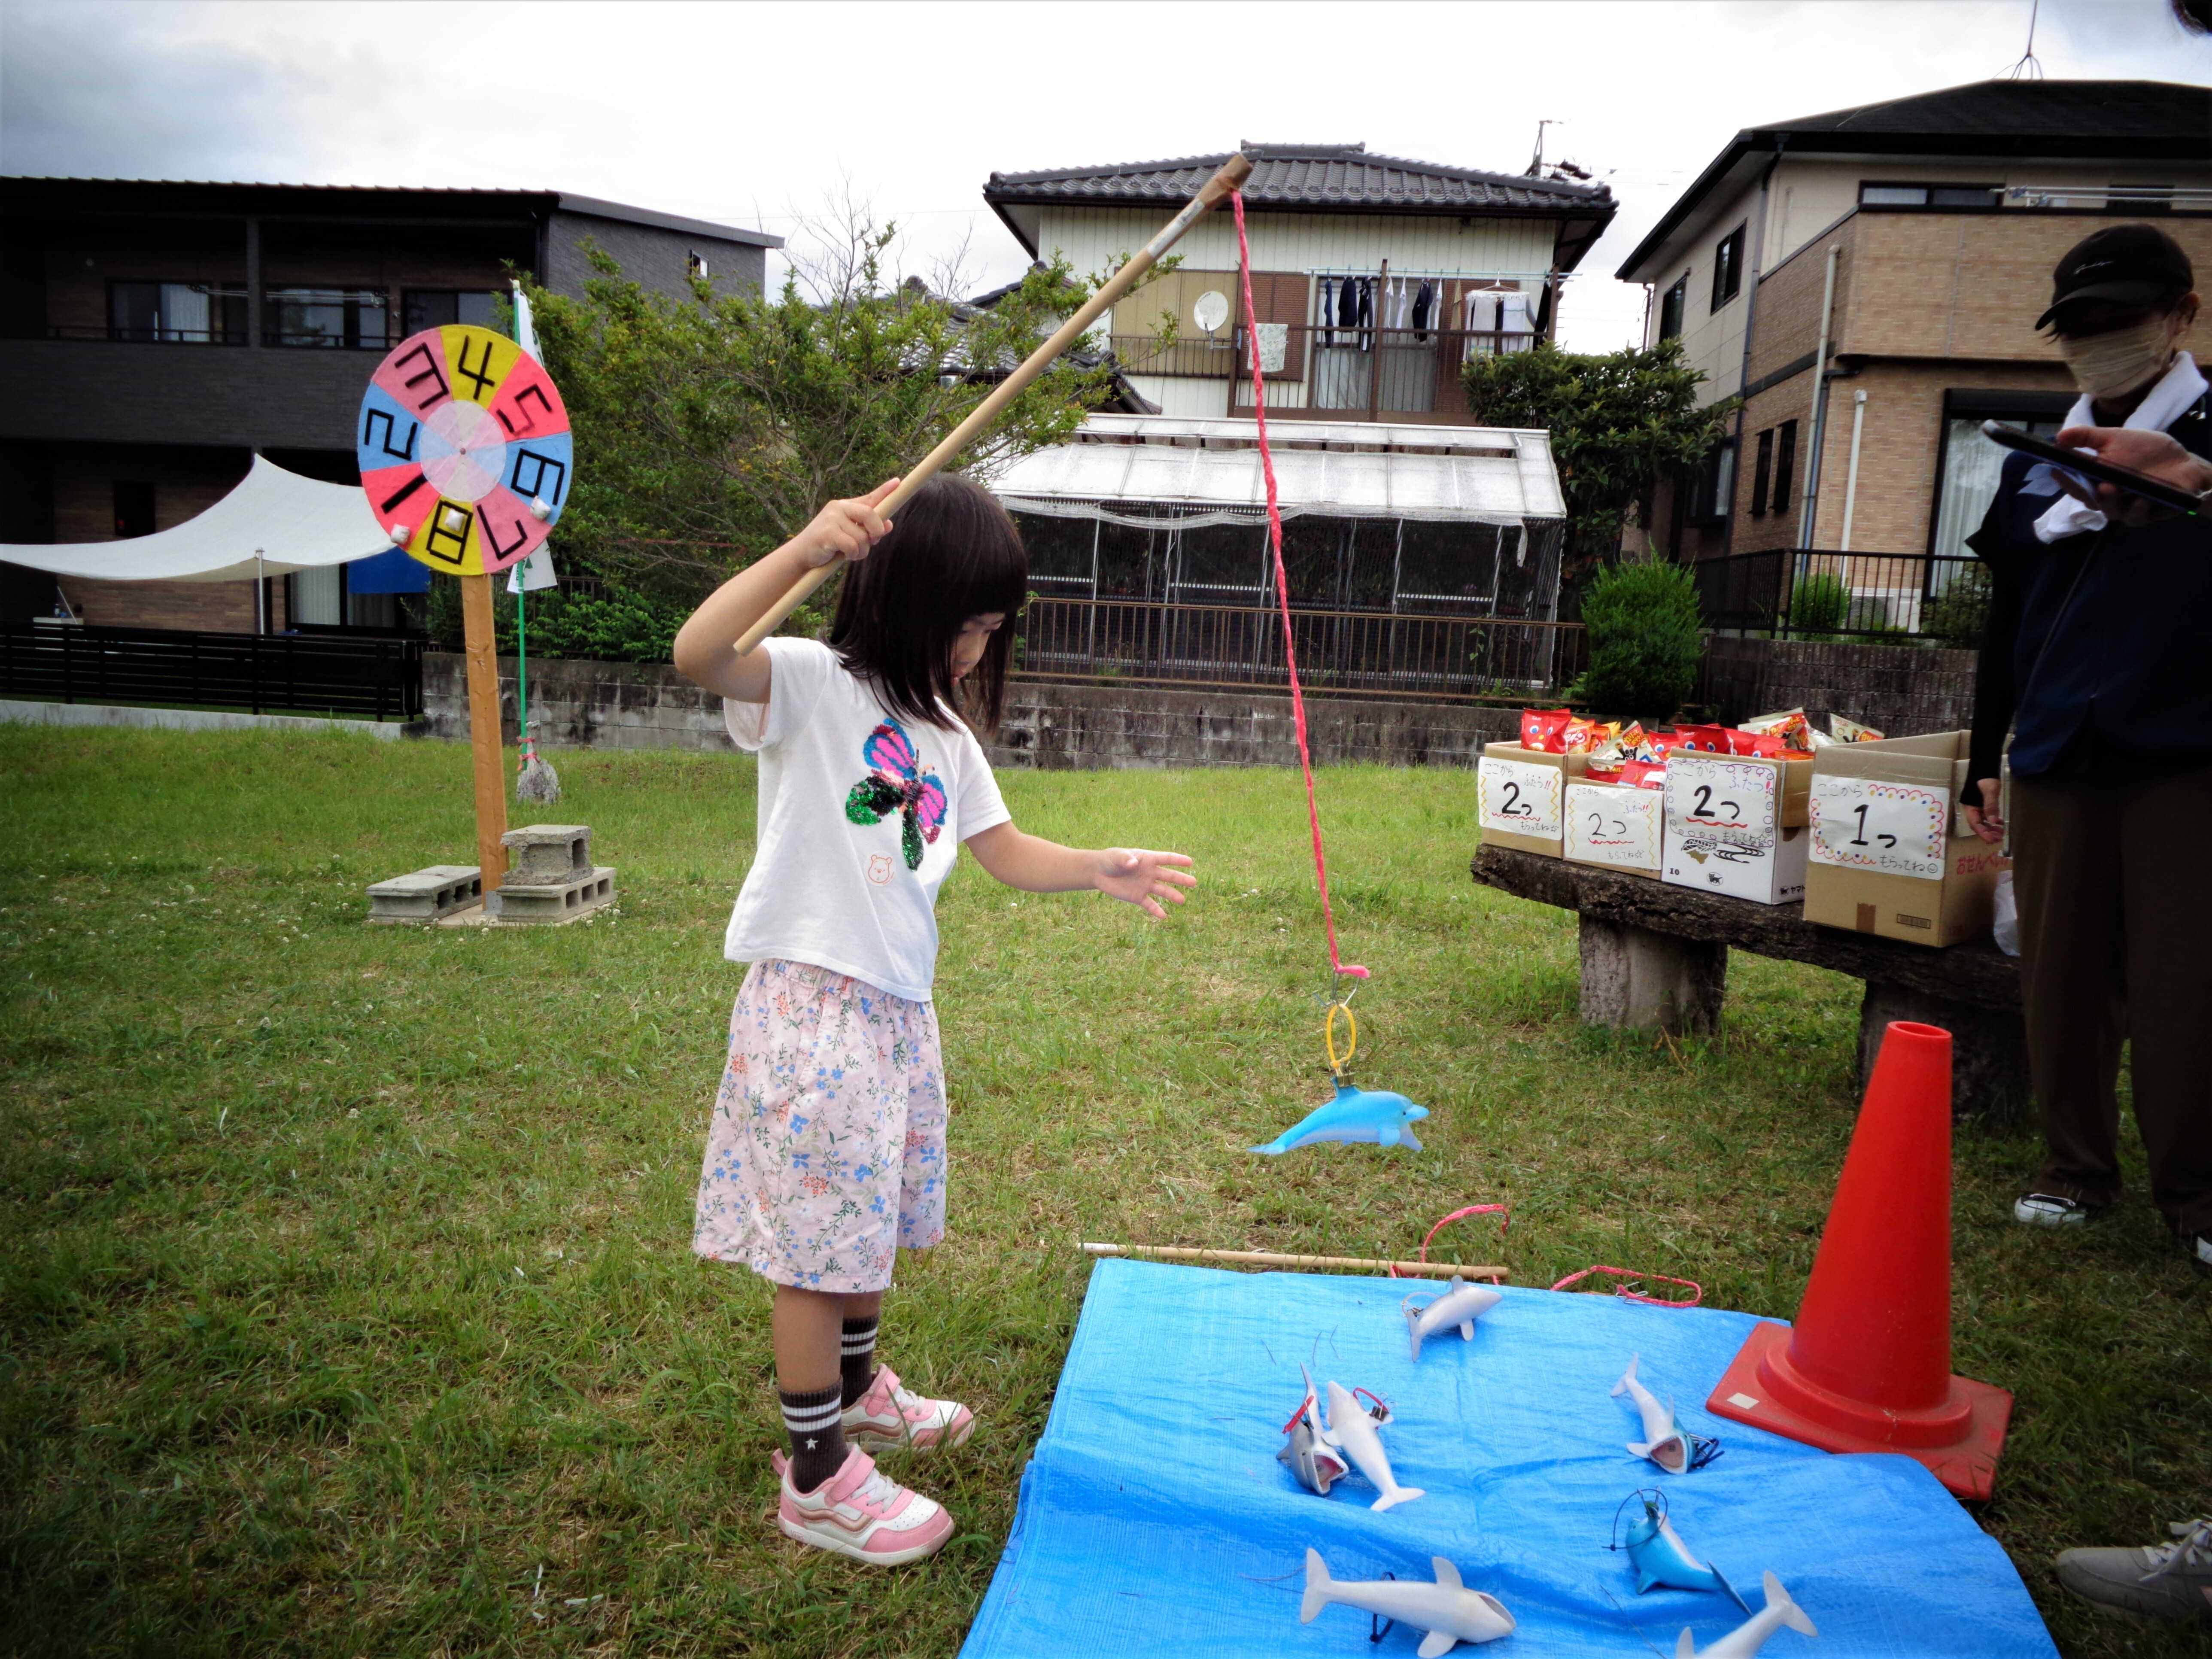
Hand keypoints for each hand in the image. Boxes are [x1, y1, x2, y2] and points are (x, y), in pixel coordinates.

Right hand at [795, 478, 899, 568]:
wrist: (802, 555)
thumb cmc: (828, 545)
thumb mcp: (850, 536)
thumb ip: (867, 529)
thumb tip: (889, 524)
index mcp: (845, 506)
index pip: (869, 498)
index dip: (884, 491)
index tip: (897, 482)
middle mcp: (838, 508)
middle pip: (870, 514)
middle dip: (876, 530)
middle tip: (874, 541)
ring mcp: (831, 519)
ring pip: (862, 536)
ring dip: (861, 551)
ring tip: (849, 553)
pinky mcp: (827, 532)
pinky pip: (852, 545)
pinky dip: (852, 555)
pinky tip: (843, 555)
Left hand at [1092, 848, 1196, 918]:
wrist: (1099, 873)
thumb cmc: (1110, 860)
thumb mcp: (1116, 857)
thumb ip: (1125, 859)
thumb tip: (1134, 864)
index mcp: (1148, 859)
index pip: (1165, 858)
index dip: (1177, 860)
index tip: (1190, 862)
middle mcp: (1150, 872)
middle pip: (1168, 875)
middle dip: (1181, 879)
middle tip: (1193, 882)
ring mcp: (1145, 885)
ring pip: (1162, 890)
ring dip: (1172, 895)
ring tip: (1182, 900)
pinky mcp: (1138, 897)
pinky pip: (1149, 904)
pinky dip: (1156, 910)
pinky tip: (1163, 916)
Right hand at [1963, 777, 2003, 844]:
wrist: (1984, 769)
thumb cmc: (1985, 779)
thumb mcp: (1989, 791)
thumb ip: (1990, 805)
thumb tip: (1993, 821)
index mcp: (1970, 807)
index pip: (1975, 824)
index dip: (1983, 833)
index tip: (1992, 839)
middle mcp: (1973, 810)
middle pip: (1978, 826)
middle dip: (1988, 833)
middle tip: (1999, 839)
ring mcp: (1978, 808)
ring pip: (1983, 823)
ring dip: (1991, 829)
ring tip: (2001, 834)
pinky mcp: (1984, 805)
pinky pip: (1987, 817)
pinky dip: (1993, 822)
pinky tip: (2000, 824)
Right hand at [2049, 427, 2211, 528]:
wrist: (2182, 462)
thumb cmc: (2146, 452)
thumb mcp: (2117, 438)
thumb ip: (2088, 438)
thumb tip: (2059, 436)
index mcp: (2096, 479)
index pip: (2075, 482)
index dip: (2064, 478)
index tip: (2055, 468)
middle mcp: (2108, 497)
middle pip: (2090, 499)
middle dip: (2083, 492)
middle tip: (2079, 479)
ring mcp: (2126, 507)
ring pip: (2111, 511)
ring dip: (2108, 500)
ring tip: (2108, 488)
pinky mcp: (2147, 514)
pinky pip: (2138, 517)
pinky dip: (2137, 509)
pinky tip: (2141, 498)